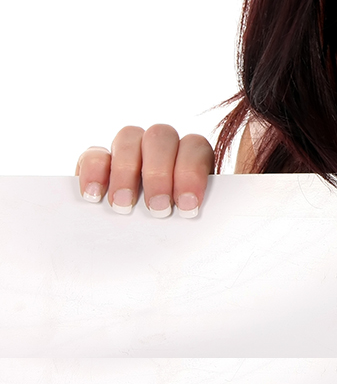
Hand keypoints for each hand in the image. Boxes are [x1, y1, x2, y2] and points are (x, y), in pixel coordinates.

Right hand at [75, 125, 213, 217]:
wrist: (135, 247)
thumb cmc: (170, 228)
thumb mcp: (186, 219)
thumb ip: (191, 208)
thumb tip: (195, 212)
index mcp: (191, 156)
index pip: (194, 147)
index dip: (192, 172)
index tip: (188, 206)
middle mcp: (161, 146)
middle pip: (161, 137)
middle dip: (159, 174)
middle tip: (158, 209)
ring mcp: (128, 149)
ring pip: (128, 136)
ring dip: (126, 171)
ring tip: (123, 205)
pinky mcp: (97, 160)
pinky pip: (93, 153)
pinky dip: (94, 171)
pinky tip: (94, 195)